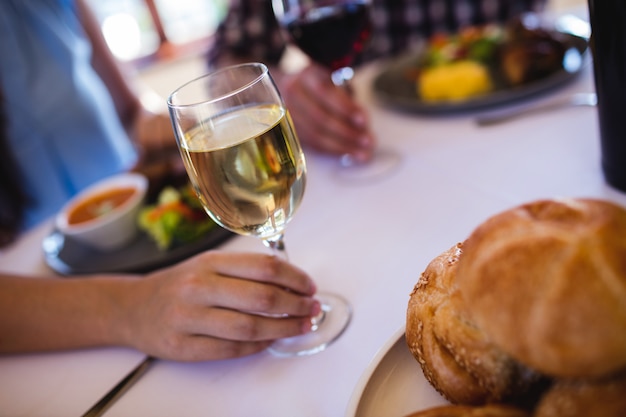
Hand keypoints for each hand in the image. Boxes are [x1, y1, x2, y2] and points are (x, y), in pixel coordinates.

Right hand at [122, 251, 319, 360]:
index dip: (294, 278)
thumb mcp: (208, 265)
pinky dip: (258, 346)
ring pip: (250, 327)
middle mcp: (199, 287)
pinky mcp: (184, 346)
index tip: (309, 287)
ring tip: (301, 326)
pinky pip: (232, 349)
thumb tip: (291, 284)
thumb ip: (244, 271)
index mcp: (209, 262)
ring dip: (284, 328)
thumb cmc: (179, 285)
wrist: (133, 308)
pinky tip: (271, 340)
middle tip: (312, 309)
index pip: (264, 267)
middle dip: (296, 305)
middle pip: (262, 297)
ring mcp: (189, 318)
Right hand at [278, 63, 375, 161]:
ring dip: (342, 146)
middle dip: (347, 132)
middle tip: (367, 141)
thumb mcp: (334, 82)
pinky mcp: (289, 131)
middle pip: (320, 117)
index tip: (363, 120)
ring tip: (361, 153)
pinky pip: (312, 144)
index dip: (345, 108)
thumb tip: (363, 124)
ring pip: (316, 134)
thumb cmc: (321, 85)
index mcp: (307, 75)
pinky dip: (332, 150)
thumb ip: (347, 99)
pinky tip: (347, 153)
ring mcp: (286, 113)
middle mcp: (292, 93)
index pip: (325, 92)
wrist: (292, 89)